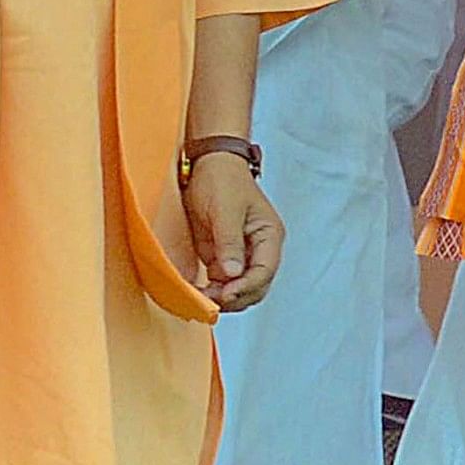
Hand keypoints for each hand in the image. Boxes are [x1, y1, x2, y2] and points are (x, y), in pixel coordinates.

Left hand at [183, 154, 284, 313]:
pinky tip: (196, 292)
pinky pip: (221, 282)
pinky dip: (211, 291)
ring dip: (222, 298)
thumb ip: (229, 242)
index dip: (246, 287)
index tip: (226, 295)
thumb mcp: (225, 209)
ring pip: (238, 289)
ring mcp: (241, 255)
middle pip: (254, 287)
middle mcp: (259, 249)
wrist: (207, 163)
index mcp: (268, 236)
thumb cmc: (221, 179)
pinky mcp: (222, 256)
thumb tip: (232, 274)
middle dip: (234, 298)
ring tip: (200, 299)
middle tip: (210, 302)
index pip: (264, 272)